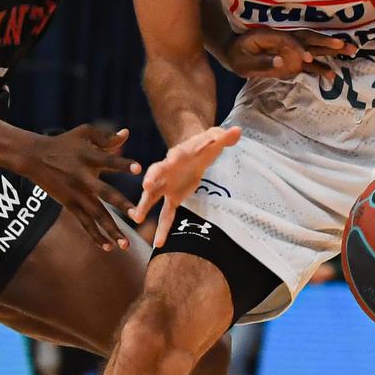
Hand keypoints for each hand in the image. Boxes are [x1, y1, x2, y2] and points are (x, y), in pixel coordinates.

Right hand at [18, 125, 139, 251]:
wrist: (34, 157)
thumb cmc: (64, 143)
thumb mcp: (83, 133)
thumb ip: (106, 137)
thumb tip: (127, 134)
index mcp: (89, 157)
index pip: (108, 160)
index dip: (122, 164)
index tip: (139, 169)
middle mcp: (83, 177)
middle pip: (104, 193)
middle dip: (121, 204)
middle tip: (137, 215)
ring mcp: (76, 193)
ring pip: (96, 214)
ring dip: (111, 229)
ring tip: (125, 244)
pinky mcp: (70, 204)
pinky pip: (85, 222)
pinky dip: (95, 235)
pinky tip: (108, 247)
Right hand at [132, 125, 241, 247]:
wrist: (194, 151)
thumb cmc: (204, 144)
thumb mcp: (215, 138)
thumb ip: (224, 137)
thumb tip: (237, 131)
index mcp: (178, 154)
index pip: (174, 154)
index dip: (172, 157)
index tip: (169, 160)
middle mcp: (167, 169)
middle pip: (156, 174)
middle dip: (151, 180)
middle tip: (145, 186)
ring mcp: (166, 185)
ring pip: (152, 196)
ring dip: (144, 206)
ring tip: (136, 219)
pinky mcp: (172, 198)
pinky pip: (165, 215)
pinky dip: (162, 229)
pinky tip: (158, 243)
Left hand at [224, 29, 354, 82]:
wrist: (236, 52)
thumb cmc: (238, 55)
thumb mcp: (243, 61)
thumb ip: (261, 62)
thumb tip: (281, 62)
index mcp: (272, 36)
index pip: (289, 40)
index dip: (298, 48)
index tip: (306, 58)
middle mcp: (286, 40)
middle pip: (309, 39)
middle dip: (327, 42)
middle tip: (344, 44)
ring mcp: (292, 50)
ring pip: (315, 48)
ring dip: (332, 50)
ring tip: (352, 50)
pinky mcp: (294, 61)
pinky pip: (310, 65)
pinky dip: (320, 69)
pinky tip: (332, 76)